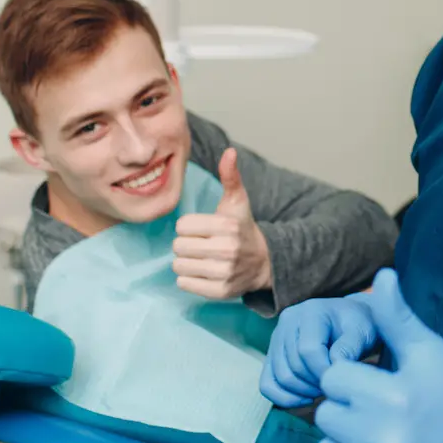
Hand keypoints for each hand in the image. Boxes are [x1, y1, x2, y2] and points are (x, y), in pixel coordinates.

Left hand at [172, 148, 272, 299]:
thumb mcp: (237, 202)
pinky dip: (189, 279)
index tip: (202, 229)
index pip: (182, 226)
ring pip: (178, 265)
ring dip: (185, 262)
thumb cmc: (242, 228)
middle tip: (201, 245)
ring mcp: (224, 272)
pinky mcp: (220, 291)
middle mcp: (227, 249)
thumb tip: (229, 151)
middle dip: (186, 245)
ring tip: (201, 258)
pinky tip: (202, 272)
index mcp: (227, 225)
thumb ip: (230, 176)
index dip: (189, 227)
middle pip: (178, 246)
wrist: (264, 263)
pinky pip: (184, 284)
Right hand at [259, 293, 378, 407]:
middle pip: (293, 366)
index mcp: (311, 311)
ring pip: (280, 377)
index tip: (339, 378)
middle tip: (333, 386)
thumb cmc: (357, 327)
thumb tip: (334, 366)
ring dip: (302, 392)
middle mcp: (288, 321)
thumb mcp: (362, 332)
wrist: (348, 322)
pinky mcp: (272, 354)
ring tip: (323, 389)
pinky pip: (267, 384)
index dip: (324, 371)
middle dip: (315, 383)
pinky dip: (284, 398)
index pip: (308, 350)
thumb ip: (349, 347)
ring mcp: (277, 337)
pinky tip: (306, 398)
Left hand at [312, 269, 442, 442]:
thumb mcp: (431, 351)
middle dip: (348, 412)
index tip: (378, 386)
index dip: (352, 379)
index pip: (332, 378)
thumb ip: (397, 317)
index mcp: (392, 397)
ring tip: (382, 440)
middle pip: (326, 417)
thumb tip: (381, 275)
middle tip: (382, 413)